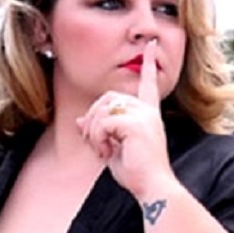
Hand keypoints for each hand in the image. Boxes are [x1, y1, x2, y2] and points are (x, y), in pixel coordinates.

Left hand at [76, 39, 173, 199]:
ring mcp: (143, 116)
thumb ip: (100, 132)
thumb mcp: (113, 150)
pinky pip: (102, 122)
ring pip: (102, 110)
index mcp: (149, 115)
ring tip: (103, 151)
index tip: (152, 45)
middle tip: (95, 144)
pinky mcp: (136, 124)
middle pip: (108, 98)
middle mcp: (148, 111)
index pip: (148, 85)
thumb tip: (79, 122)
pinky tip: (106, 153)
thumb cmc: (138, 174)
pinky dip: (97, 139)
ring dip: (94, 132)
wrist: (153, 187)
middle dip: (93, 119)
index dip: (150, 65)